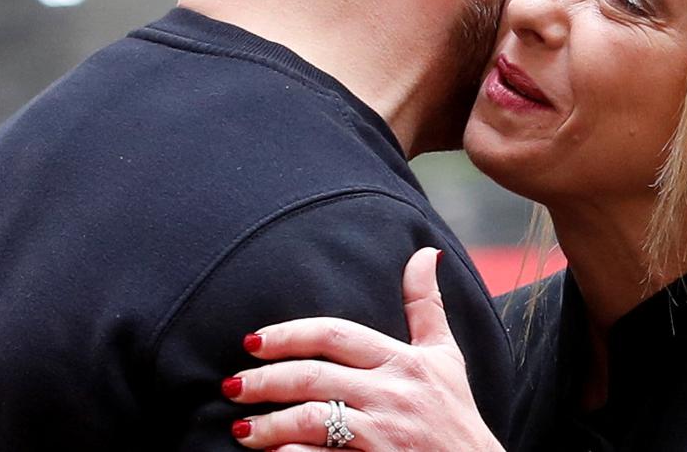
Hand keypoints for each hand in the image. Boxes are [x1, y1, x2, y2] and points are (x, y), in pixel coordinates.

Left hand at [222, 247, 503, 451]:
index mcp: (402, 361)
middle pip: (314, 376)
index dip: (289, 334)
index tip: (252, 341)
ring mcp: (383, 435)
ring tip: (242, 429)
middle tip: (231, 386)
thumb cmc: (454, 414)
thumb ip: (426, 306)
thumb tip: (425, 253)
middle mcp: (392, 394)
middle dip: (265, 380)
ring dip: (269, 425)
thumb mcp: (445, 356)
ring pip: (312, 420)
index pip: (335, 334)